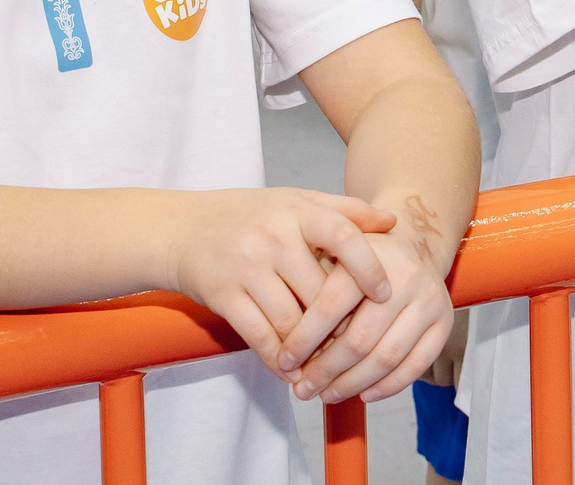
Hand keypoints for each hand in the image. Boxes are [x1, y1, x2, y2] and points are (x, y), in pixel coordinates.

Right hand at [161, 187, 395, 377]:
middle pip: (320, 292)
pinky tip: (293, 372)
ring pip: (292, 321)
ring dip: (313, 350)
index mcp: (297, 211)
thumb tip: (393, 223)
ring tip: (330, 366)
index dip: (368, 267)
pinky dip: (280, 360)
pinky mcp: (224, 297)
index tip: (386, 294)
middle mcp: (273, 238)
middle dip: (342, 324)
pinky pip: (260, 337)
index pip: (343, 237)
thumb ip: (345, 211)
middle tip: (362, 345)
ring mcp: (246, 268)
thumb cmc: (251, 216)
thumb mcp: (296, 202)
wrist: (182, 229)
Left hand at [279, 228, 455, 403]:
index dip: (303, 340)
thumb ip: (312, 289)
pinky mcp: (444, 323)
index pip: (330, 306)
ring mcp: (429, 301)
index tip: (285, 362)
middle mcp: (405, 277)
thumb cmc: (363, 257)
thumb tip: (285, 348)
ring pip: (386, 358)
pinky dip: (388, 387)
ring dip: (352, 384)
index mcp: (370, 257)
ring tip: (328, 394)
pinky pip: (415, 365)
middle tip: (303, 388)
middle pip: (359, 339)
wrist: (414, 243)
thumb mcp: (334, 254)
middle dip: (325, 371)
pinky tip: (364, 394)